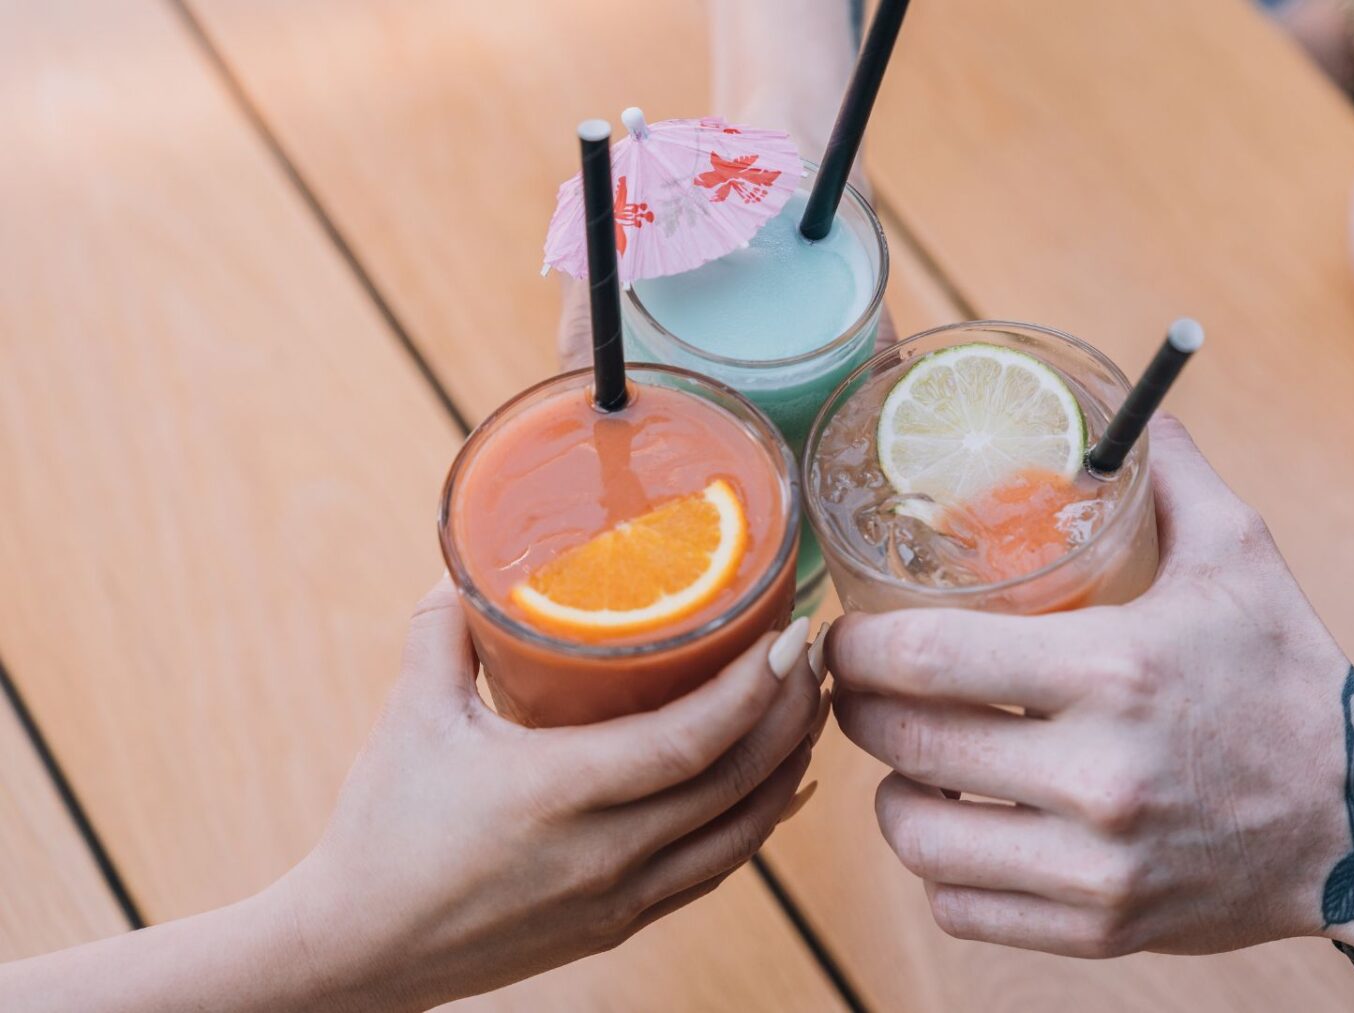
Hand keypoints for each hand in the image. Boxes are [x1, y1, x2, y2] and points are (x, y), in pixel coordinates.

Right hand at [274, 579, 824, 1007]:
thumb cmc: (382, 828)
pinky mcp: (621, 924)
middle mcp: (605, 851)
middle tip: (816, 653)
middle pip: (737, 780)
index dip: (754, 687)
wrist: (359, 950)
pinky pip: (716, 868)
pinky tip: (781, 786)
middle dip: (791, 712)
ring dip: (787, 766)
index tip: (790, 633)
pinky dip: (759, 822)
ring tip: (810, 706)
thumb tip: (472, 564)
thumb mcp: (412, 715)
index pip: (691, 739)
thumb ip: (444, 631)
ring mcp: (620, 896)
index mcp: (557, 791)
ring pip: (742, 831)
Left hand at [827, 416, 1353, 957]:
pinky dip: (942, 868)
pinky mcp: (1099, 928)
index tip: (850, 630)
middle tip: (866, 686)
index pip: (925, 655)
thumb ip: (1170, 474)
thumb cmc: (1290, 681)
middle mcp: (1097, 775)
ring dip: (896, 791)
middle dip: (860, 706)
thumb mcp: (1241, 557)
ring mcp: (1094, 864)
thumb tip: (1129, 406)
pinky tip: (962, 825)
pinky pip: (960, 906)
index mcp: (1115, 668)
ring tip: (913, 760)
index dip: (859, 641)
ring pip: (915, 835)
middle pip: (903, 740)